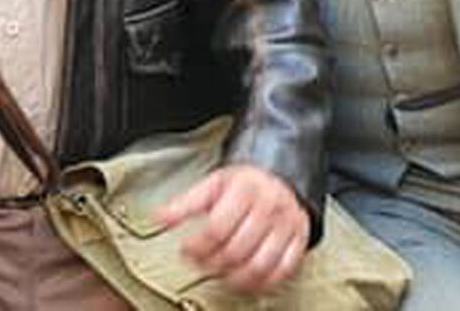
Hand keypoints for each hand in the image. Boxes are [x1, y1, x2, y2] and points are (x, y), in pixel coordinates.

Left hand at [155, 164, 311, 292]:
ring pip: (260, 264)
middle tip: (200, 264)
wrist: (280, 177)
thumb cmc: (243, 184)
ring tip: (219, 274)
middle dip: (213, 263)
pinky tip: (245, 281)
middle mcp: (269, 207)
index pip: (218, 227)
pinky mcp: (299, 241)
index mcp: (245, 189)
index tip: (186, 250)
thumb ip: (185, 203)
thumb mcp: (212, 184)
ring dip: (235, 277)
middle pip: (237, 249)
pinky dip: (262, 282)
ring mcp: (287, 225)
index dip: (198, 245)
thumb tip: (159, 218)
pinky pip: (283, 270)